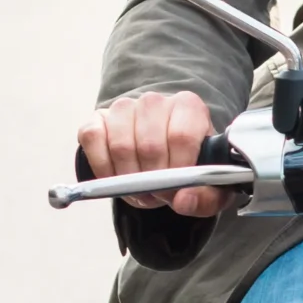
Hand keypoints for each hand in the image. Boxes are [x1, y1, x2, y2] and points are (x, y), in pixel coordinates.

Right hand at [77, 89, 232, 216]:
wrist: (163, 161)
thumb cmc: (190, 170)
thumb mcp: (210, 189)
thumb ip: (205, 199)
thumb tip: (183, 201)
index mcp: (189, 107)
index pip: (182, 136)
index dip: (177, 170)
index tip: (175, 190)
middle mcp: (155, 101)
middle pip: (150, 145)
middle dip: (151, 180)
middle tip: (156, 195)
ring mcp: (123, 108)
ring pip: (120, 146)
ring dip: (128, 177)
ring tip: (140, 190)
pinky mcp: (97, 119)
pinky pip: (93, 140)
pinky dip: (103, 168)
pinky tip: (116, 179)